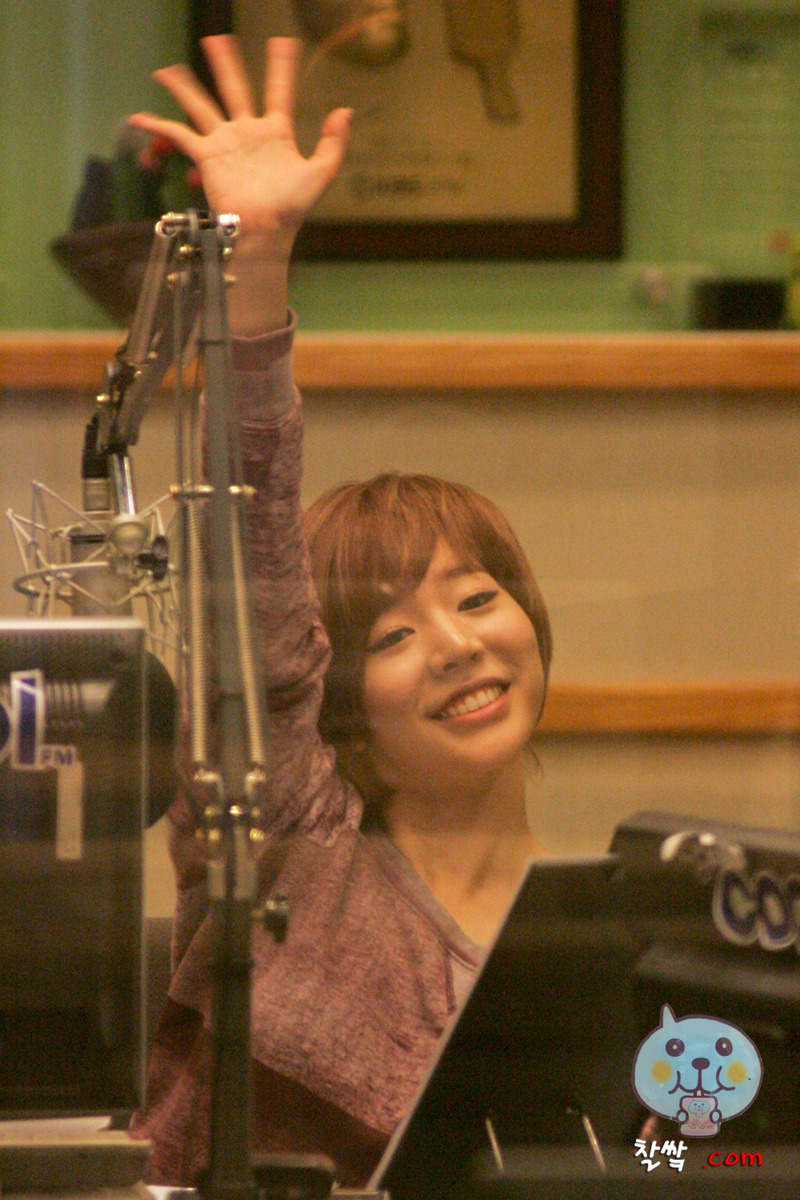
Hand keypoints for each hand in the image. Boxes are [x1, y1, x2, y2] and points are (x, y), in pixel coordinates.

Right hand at [129, 36, 349, 250]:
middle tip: (217, 37)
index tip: (283, 42)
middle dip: (226, 64)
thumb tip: (345, 110)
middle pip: (235, 88)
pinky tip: (139, 118)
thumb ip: (334, 143)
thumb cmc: (292, 208)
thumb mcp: (320, 174)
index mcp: (276, 133)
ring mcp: (225, 143)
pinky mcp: (206, 157)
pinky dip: (158, 127)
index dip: (281, 67)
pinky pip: (179, 136)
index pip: (279, 92)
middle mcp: (247, 133)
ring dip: (184, 86)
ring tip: (167, 69)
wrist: (265, 230)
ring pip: (201, 106)